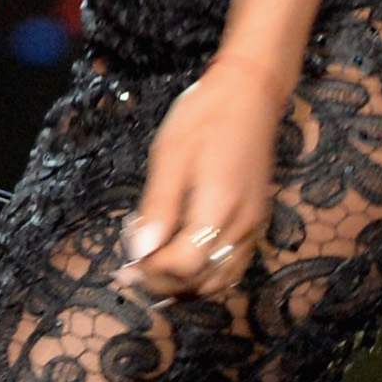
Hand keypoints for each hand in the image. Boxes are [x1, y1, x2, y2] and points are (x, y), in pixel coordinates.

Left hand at [118, 55, 285, 300]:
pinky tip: (182, 261)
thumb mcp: (170, 155)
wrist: (249, 96)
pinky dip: (207, 274)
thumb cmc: (203, 119)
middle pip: (205, 279)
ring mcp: (254, 228)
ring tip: (152, 270)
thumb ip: (158, 206)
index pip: (186, 264)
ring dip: (187, 284)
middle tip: (132, 271)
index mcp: (219, 209)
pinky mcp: (256, 223)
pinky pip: (233, 265)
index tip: (125, 265)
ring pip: (222, 279)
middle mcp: (243, 228)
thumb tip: (140, 251)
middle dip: (166, 283)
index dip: (154, 270)